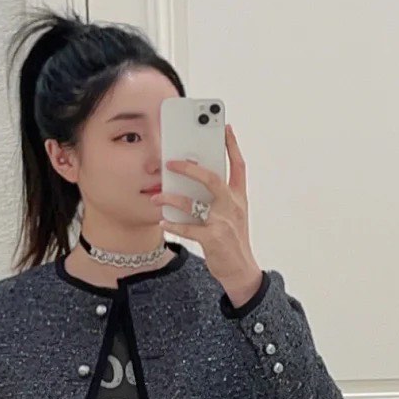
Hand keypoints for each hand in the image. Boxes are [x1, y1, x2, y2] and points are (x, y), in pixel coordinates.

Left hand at [163, 123, 260, 294]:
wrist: (241, 271)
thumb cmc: (232, 240)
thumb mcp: (233, 215)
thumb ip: (220, 197)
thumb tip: (195, 180)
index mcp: (238, 198)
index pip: (238, 166)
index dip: (232, 146)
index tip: (225, 127)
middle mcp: (232, 206)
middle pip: (212, 179)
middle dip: (190, 168)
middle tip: (171, 162)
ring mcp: (222, 223)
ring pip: (194, 204)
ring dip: (172, 198)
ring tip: (158, 196)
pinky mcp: (213, 240)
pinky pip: (188, 228)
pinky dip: (173, 224)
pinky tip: (162, 220)